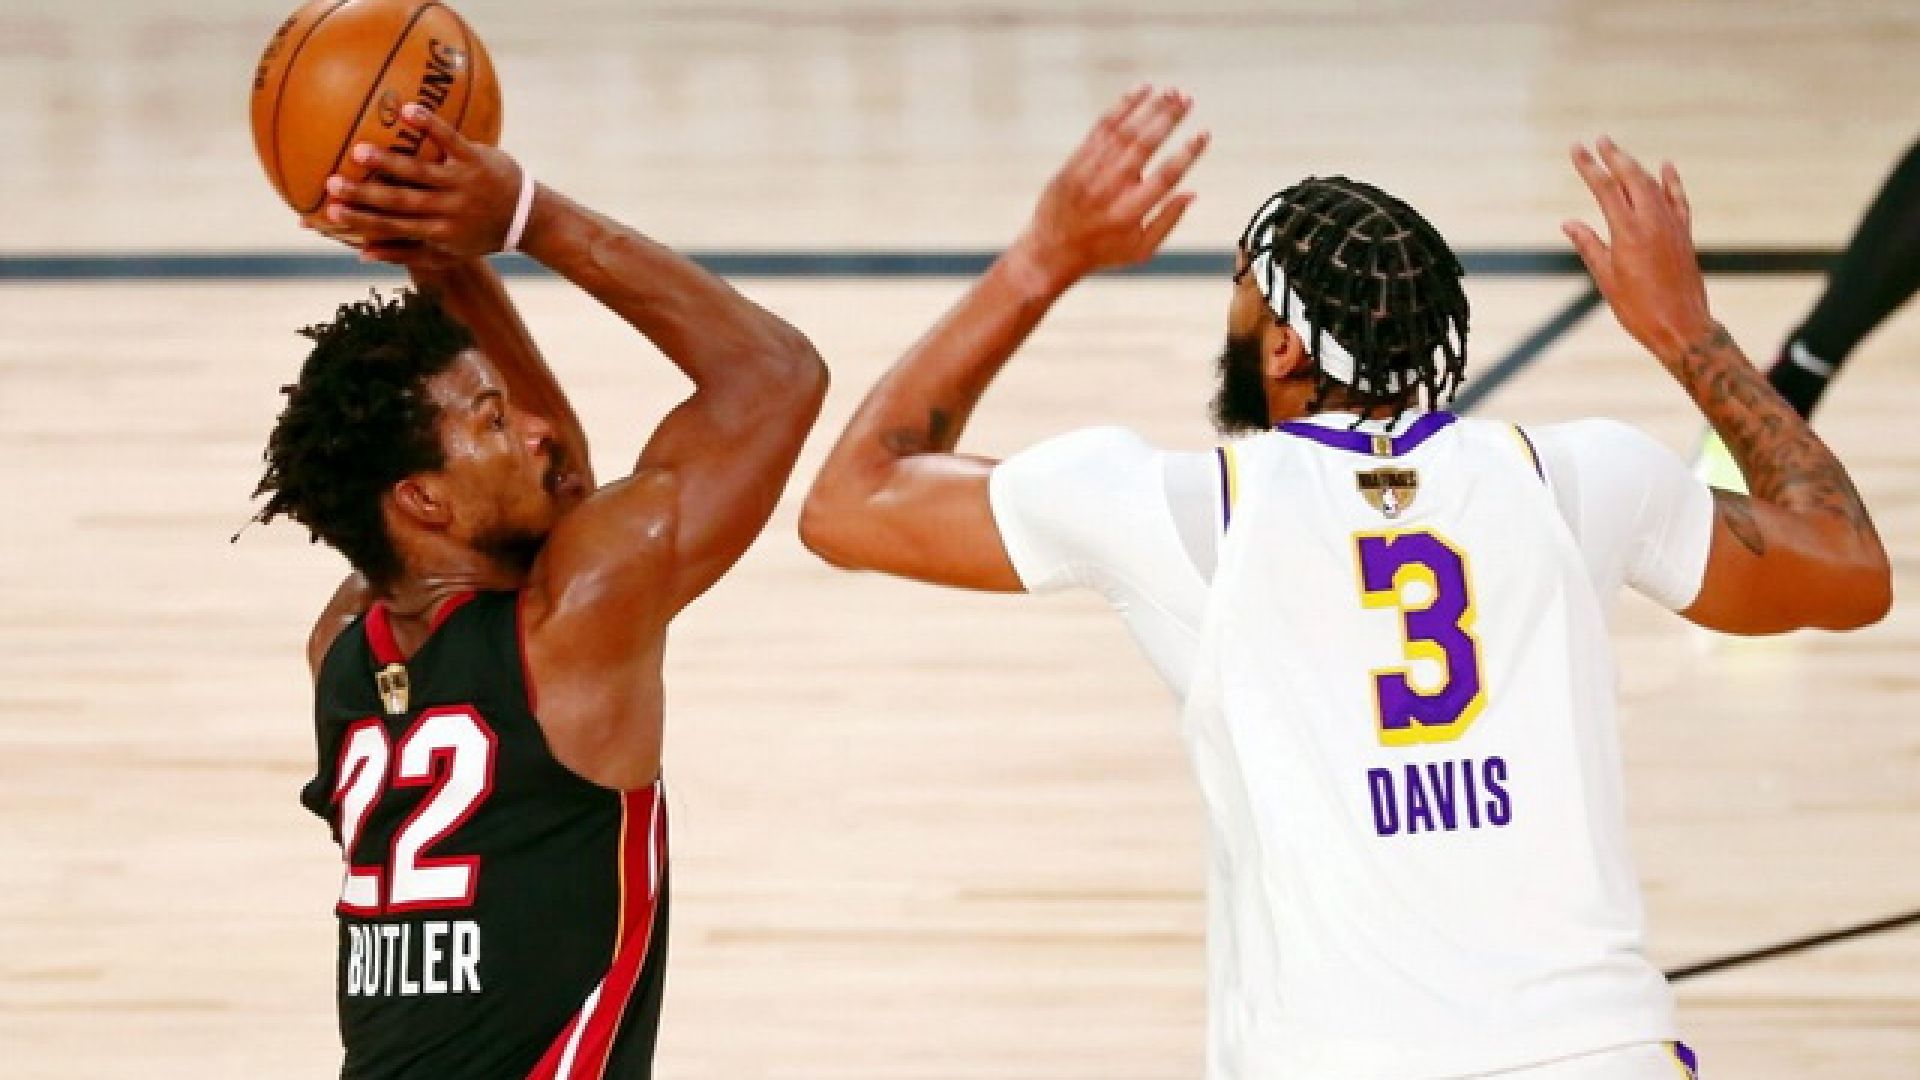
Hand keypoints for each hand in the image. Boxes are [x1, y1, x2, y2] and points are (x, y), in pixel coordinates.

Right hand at [315, 103, 524, 264]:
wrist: (529, 218)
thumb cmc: (480, 236)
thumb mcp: (448, 254)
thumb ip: (406, 253)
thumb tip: (361, 254)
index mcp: (437, 233)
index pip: (393, 227)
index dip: (361, 221)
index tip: (329, 213)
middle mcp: (448, 209)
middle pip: (400, 202)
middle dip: (365, 194)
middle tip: (331, 183)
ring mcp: (462, 182)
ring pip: (421, 172)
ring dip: (389, 161)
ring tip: (359, 150)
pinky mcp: (476, 159)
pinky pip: (451, 139)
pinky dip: (430, 125)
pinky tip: (408, 110)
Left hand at [1017, 85, 1209, 287]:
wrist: (1050, 250)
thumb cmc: (1103, 251)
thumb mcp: (1140, 250)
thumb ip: (1168, 221)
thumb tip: (1192, 193)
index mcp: (1130, 213)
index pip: (1164, 177)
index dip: (1187, 155)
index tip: (1203, 134)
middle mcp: (1109, 190)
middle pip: (1144, 147)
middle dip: (1168, 120)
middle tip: (1188, 100)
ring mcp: (1089, 173)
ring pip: (1123, 132)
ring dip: (1149, 108)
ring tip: (1172, 92)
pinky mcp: (1076, 161)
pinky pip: (1101, 127)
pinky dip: (1123, 107)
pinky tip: (1142, 91)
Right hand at [1563, 137, 1715, 359]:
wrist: (1681, 326)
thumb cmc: (1638, 309)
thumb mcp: (1606, 279)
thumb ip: (1589, 246)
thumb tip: (1569, 223)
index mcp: (1627, 232)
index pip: (1604, 188)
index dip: (1589, 167)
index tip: (1577, 149)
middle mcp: (1652, 221)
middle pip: (1631, 177)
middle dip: (1614, 156)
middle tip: (1599, 139)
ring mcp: (1671, 225)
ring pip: (1652, 184)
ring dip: (1635, 165)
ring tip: (1619, 153)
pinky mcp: (1684, 233)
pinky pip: (1677, 199)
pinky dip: (1671, 181)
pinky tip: (1666, 165)